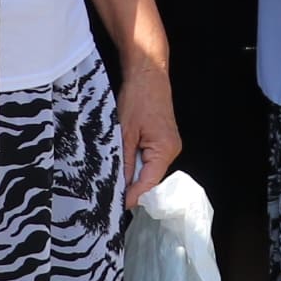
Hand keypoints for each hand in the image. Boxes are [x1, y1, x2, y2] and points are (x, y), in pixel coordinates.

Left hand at [118, 63, 182, 203]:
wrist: (148, 74)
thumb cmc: (138, 97)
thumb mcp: (124, 132)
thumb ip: (122, 161)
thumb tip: (118, 186)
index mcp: (164, 150)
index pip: (148, 183)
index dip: (132, 196)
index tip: (115, 207)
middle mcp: (171, 151)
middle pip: (150, 179)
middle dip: (130, 186)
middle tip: (108, 194)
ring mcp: (169, 146)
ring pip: (148, 170)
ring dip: (132, 173)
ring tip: (112, 177)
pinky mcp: (164, 141)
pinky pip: (149, 160)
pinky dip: (136, 162)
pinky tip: (122, 161)